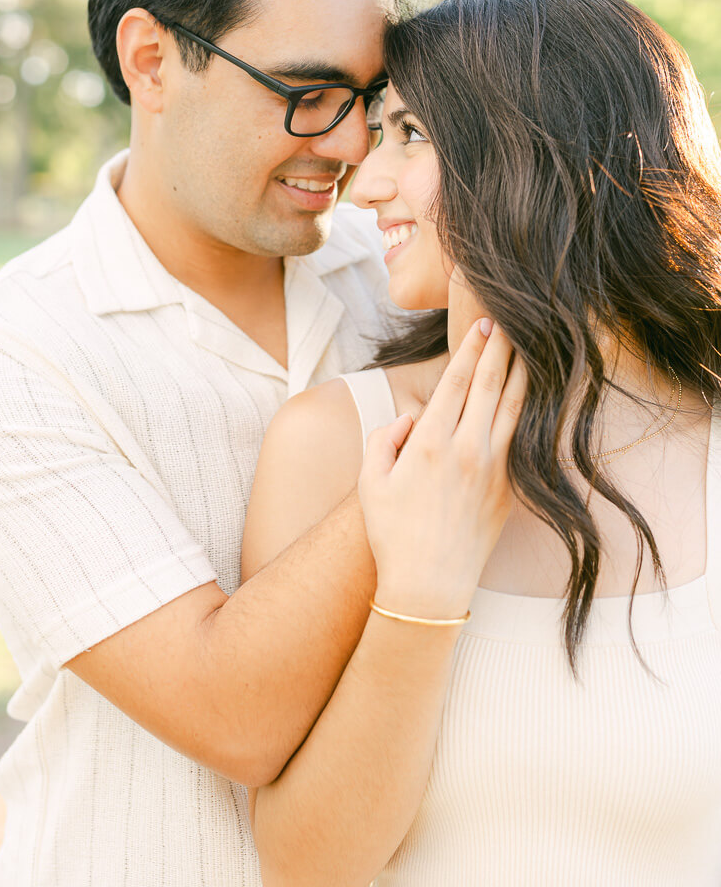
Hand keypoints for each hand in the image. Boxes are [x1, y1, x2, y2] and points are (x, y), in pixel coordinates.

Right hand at [358, 319, 525, 619]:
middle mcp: (466, 449)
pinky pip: (520, 438)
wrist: (428, 586)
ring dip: (522, 372)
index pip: (456, 382)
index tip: (482, 325)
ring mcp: (492, 469)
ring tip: (530, 344)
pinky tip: (534, 394)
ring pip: (513, 407)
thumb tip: (410, 418)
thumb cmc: (392, 534)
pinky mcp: (508, 488)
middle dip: (500, 349)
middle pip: (490, 385)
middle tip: (509, 319)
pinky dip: (529, 410)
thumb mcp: (371, 482)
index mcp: (430, 443)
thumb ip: (384, 439)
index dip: (471, 349)